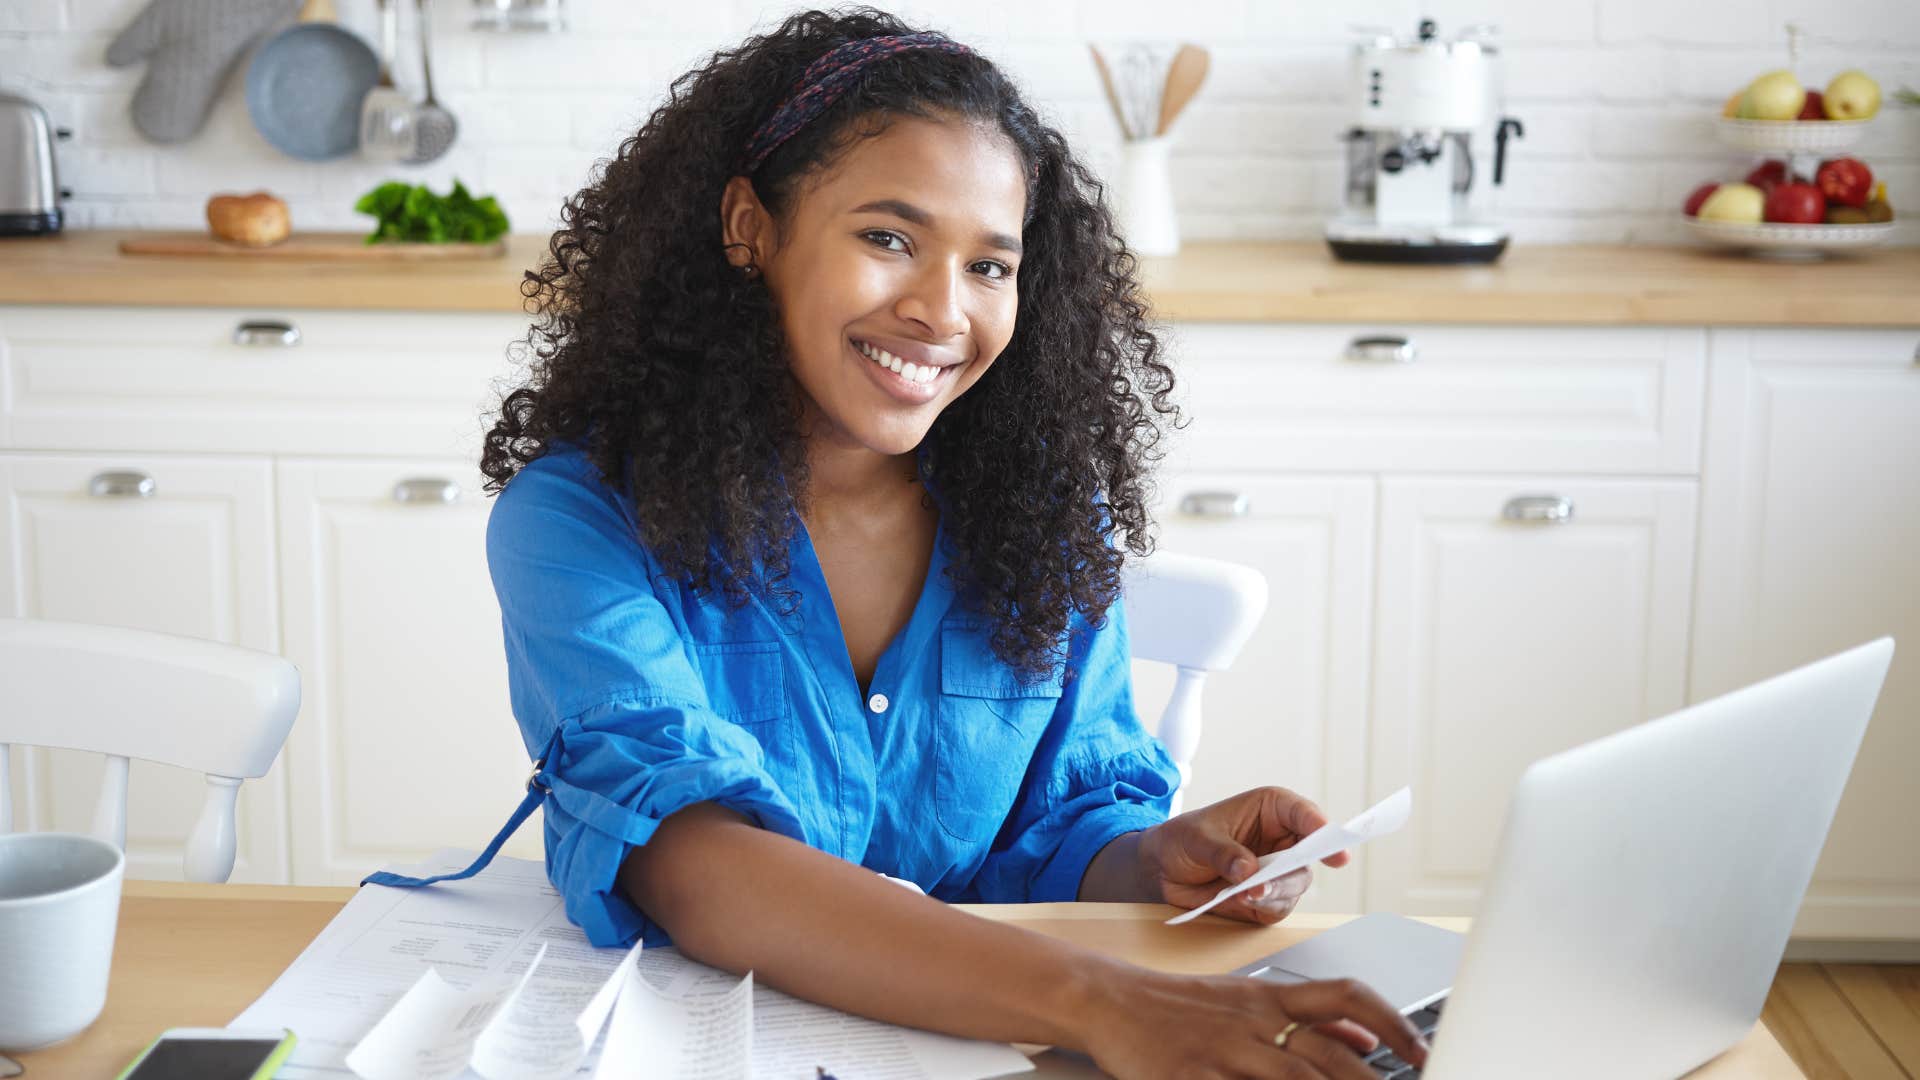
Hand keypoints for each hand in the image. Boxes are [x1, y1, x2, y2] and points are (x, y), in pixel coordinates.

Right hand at [1080, 965, 1428, 1079]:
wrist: (1109, 1000)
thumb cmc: (1179, 1005)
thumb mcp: (1246, 999)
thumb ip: (1308, 1018)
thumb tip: (1367, 1038)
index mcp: (1270, 997)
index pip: (1345, 996)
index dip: (1391, 1021)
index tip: (1421, 1051)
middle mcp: (1253, 1021)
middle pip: (1327, 1055)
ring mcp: (1222, 1052)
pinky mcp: (1190, 1077)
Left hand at [1138, 787, 1346, 924]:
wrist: (1163, 870)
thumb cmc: (1182, 839)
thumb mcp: (1196, 837)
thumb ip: (1223, 852)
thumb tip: (1248, 872)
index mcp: (1271, 810)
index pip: (1304, 814)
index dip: (1319, 825)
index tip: (1330, 839)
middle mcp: (1282, 840)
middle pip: (1308, 855)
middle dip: (1294, 869)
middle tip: (1274, 880)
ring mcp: (1277, 872)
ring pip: (1295, 885)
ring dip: (1274, 892)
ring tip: (1246, 894)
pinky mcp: (1268, 899)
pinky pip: (1278, 908)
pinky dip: (1262, 908)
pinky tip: (1241, 902)